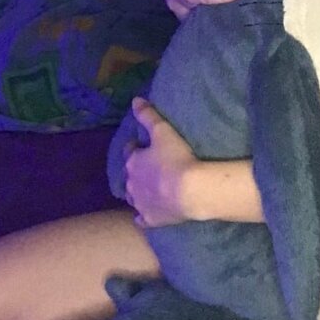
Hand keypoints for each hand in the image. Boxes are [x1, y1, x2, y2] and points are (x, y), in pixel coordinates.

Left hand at [124, 98, 201, 227]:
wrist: (189, 190)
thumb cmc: (176, 158)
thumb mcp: (163, 131)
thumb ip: (148, 115)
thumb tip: (134, 101)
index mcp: (134, 162)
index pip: (130, 151)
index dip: (135, 148)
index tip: (141, 145)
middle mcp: (132, 183)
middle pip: (129, 175)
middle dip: (135, 171)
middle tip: (147, 168)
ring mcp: (140, 203)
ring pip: (132, 197)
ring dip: (136, 192)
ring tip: (146, 189)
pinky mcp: (150, 219)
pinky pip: (141, 218)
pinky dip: (141, 216)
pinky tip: (143, 216)